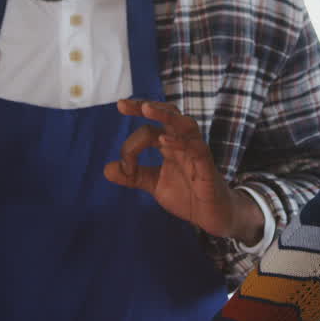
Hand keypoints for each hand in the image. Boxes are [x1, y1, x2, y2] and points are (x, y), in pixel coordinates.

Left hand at [104, 100, 263, 243]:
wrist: (213, 216)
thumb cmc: (188, 196)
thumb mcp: (154, 184)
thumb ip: (133, 176)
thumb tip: (106, 168)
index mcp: (170, 145)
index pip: (150, 128)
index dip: (132, 140)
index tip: (122, 136)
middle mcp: (183, 143)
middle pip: (169, 114)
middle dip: (147, 107)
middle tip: (124, 104)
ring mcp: (197, 153)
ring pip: (185, 124)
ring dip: (166, 115)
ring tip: (147, 110)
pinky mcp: (207, 167)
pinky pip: (197, 149)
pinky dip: (181, 142)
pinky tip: (164, 141)